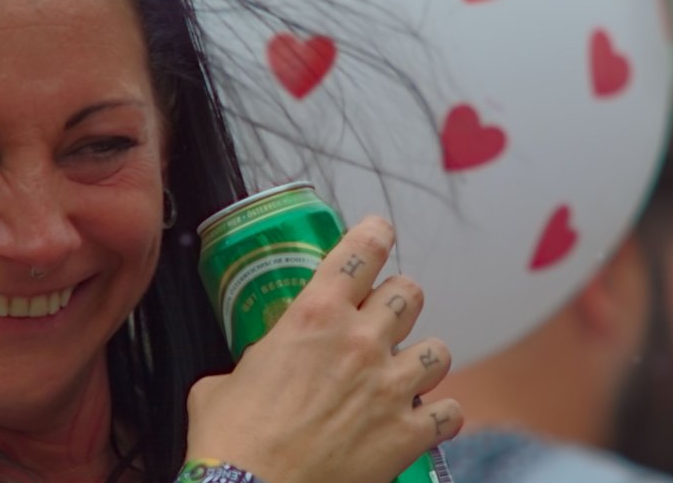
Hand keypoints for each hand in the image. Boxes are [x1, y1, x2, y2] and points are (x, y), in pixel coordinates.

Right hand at [186, 216, 461, 482]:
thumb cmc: (232, 440)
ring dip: (422, 358)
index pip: (361, 251)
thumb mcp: (223, 382)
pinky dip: (439, 415)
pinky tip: (423, 419)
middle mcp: (360, 342)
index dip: (376, 234)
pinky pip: (449, 412)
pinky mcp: (406, 434)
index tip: (380, 232)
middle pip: (408, 293)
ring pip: (438, 349)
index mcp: (314, 316)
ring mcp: (389, 388)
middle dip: (398, 301)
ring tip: (407, 371)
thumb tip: (249, 375)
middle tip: (384, 316)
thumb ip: (251, 364)